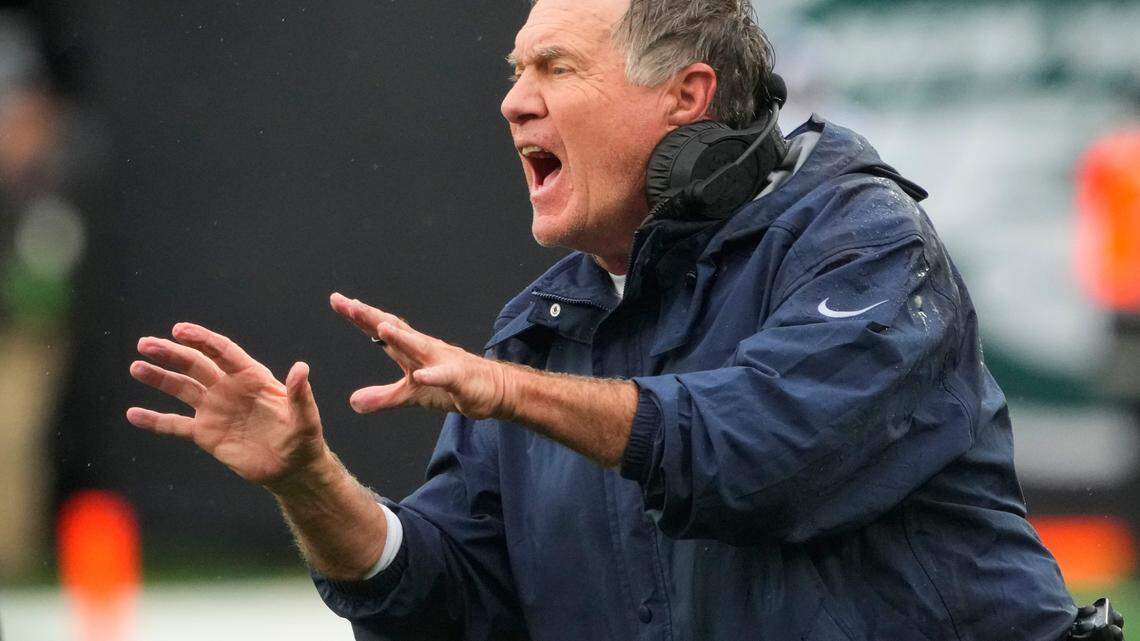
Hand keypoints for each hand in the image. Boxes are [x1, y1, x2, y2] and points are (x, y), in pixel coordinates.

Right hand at [126, 323, 328, 489]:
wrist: (291, 469)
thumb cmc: (303, 439)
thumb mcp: (304, 418)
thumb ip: (299, 394)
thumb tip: (301, 368)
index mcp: (252, 377)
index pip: (222, 352)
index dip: (202, 339)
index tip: (180, 330)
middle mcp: (229, 388)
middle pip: (196, 365)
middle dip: (171, 353)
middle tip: (145, 344)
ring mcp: (214, 410)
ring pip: (181, 389)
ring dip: (159, 378)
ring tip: (136, 367)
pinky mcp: (205, 434)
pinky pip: (175, 425)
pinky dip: (154, 420)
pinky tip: (132, 414)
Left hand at [330, 292, 509, 419]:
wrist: (491, 388)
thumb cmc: (451, 384)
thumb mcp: (409, 394)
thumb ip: (382, 397)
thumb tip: (352, 402)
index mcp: (410, 350)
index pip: (381, 329)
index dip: (359, 316)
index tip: (338, 300)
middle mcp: (424, 348)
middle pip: (395, 329)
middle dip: (371, 317)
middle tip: (348, 304)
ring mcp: (441, 361)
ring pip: (419, 347)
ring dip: (401, 337)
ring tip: (381, 327)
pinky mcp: (458, 378)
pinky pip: (444, 376)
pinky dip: (433, 375)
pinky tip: (421, 375)